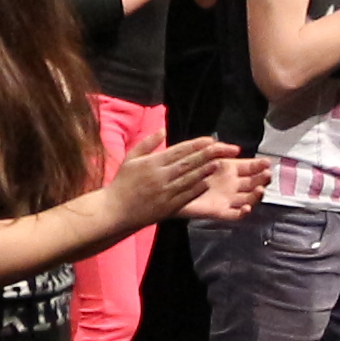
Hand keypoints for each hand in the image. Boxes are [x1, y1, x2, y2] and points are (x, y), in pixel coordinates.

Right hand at [106, 135, 262, 226]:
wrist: (115, 210)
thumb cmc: (122, 183)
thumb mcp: (131, 159)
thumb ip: (147, 144)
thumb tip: (163, 130)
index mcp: (152, 163)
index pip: (179, 150)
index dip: (196, 145)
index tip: (211, 140)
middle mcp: (160, 176)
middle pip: (188, 163)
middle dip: (207, 155)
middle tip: (224, 149)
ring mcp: (165, 192)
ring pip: (189, 179)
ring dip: (205, 170)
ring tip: (219, 163)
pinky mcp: (167, 206)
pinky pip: (185, 196)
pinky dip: (197, 188)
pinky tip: (207, 182)